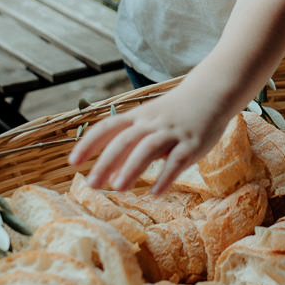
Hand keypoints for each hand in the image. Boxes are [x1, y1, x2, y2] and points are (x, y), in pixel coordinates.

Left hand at [68, 86, 225, 191]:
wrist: (211, 93)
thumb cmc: (174, 113)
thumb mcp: (149, 124)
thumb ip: (130, 148)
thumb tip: (110, 176)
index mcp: (138, 117)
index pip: (107, 127)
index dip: (89, 143)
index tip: (73, 162)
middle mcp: (152, 124)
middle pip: (124, 140)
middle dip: (106, 161)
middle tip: (91, 184)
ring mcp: (172, 133)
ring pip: (148, 148)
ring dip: (131, 167)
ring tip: (117, 187)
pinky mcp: (192, 144)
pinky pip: (177, 160)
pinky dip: (166, 176)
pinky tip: (156, 192)